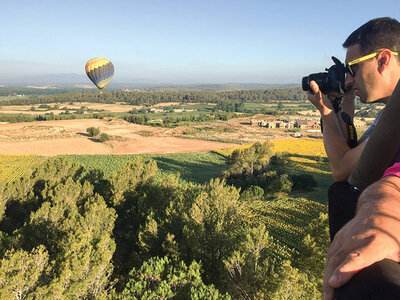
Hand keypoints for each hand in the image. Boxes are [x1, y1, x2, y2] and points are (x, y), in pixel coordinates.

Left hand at [307, 81, 333, 114]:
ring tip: (325, 85)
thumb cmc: (323, 104)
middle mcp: (312, 97)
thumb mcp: (319, 94)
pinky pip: (321, 93)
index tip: (318, 80)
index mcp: (309, 96)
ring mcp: (316, 99)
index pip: (310, 87)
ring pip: (317, 91)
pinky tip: (327, 90)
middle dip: (317, 85)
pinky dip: (323, 91)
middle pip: (314, 88)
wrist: (328, 111)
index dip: (313, 83)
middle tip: (322, 82)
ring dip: (321, 88)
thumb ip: (315, 88)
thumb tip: (311, 81)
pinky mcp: (320, 100)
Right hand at [323, 176, 399, 299]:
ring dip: (327, 279)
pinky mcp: (338, 238)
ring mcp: (344, 237)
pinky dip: (327, 270)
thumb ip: (396, 262)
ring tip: (327, 297)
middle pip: (339, 261)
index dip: (346, 270)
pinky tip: (328, 284)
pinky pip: (330, 255)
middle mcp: (355, 239)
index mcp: (376, 243)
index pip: (358, 258)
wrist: (379, 207)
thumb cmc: (395, 231)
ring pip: (332, 259)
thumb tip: (395, 283)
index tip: (334, 282)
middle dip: (331, 281)